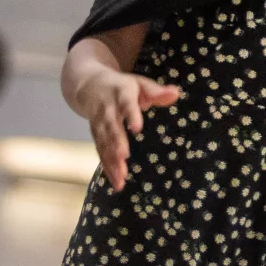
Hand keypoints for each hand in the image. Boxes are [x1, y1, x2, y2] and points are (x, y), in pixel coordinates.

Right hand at [74, 68, 179, 191]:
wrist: (89, 85)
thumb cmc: (122, 87)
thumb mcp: (139, 84)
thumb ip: (157, 91)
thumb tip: (176, 94)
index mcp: (121, 94)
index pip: (126, 104)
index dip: (131, 115)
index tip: (137, 128)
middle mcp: (107, 110)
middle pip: (112, 126)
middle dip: (117, 142)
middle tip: (124, 157)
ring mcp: (99, 123)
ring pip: (104, 143)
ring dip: (111, 160)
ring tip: (121, 177)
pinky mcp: (96, 135)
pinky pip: (101, 152)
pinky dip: (107, 167)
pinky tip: (117, 182)